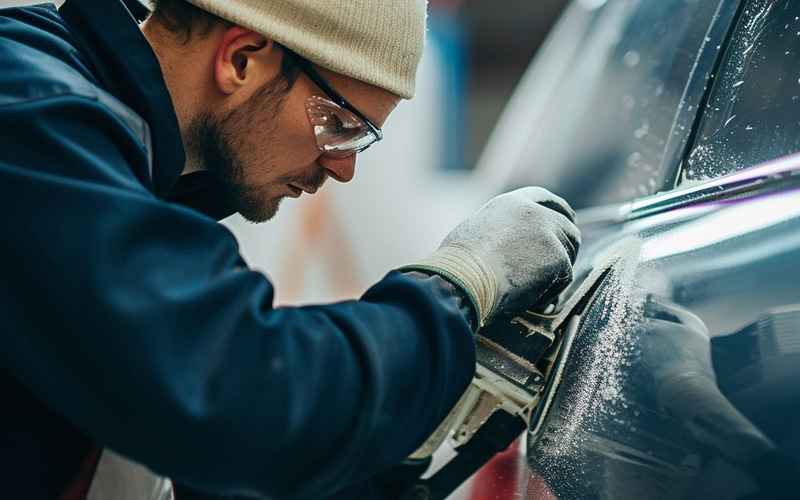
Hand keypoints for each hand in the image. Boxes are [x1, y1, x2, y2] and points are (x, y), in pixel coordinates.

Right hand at [403, 187, 579, 325]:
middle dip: (566, 245)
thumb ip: (499, 230)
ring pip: (569, 252)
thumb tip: (505, 246)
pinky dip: (551, 291)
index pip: (543, 198)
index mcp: (511, 204)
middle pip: (565, 225)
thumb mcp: (475, 233)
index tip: (567, 218)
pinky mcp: (558, 258)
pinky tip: (531, 300)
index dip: (558, 209)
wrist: (465, 280)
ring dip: (558, 271)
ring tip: (535, 288)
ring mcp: (549, 234)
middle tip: (560, 265)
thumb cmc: (459, 266)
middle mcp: (534, 212)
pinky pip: (563, 278)